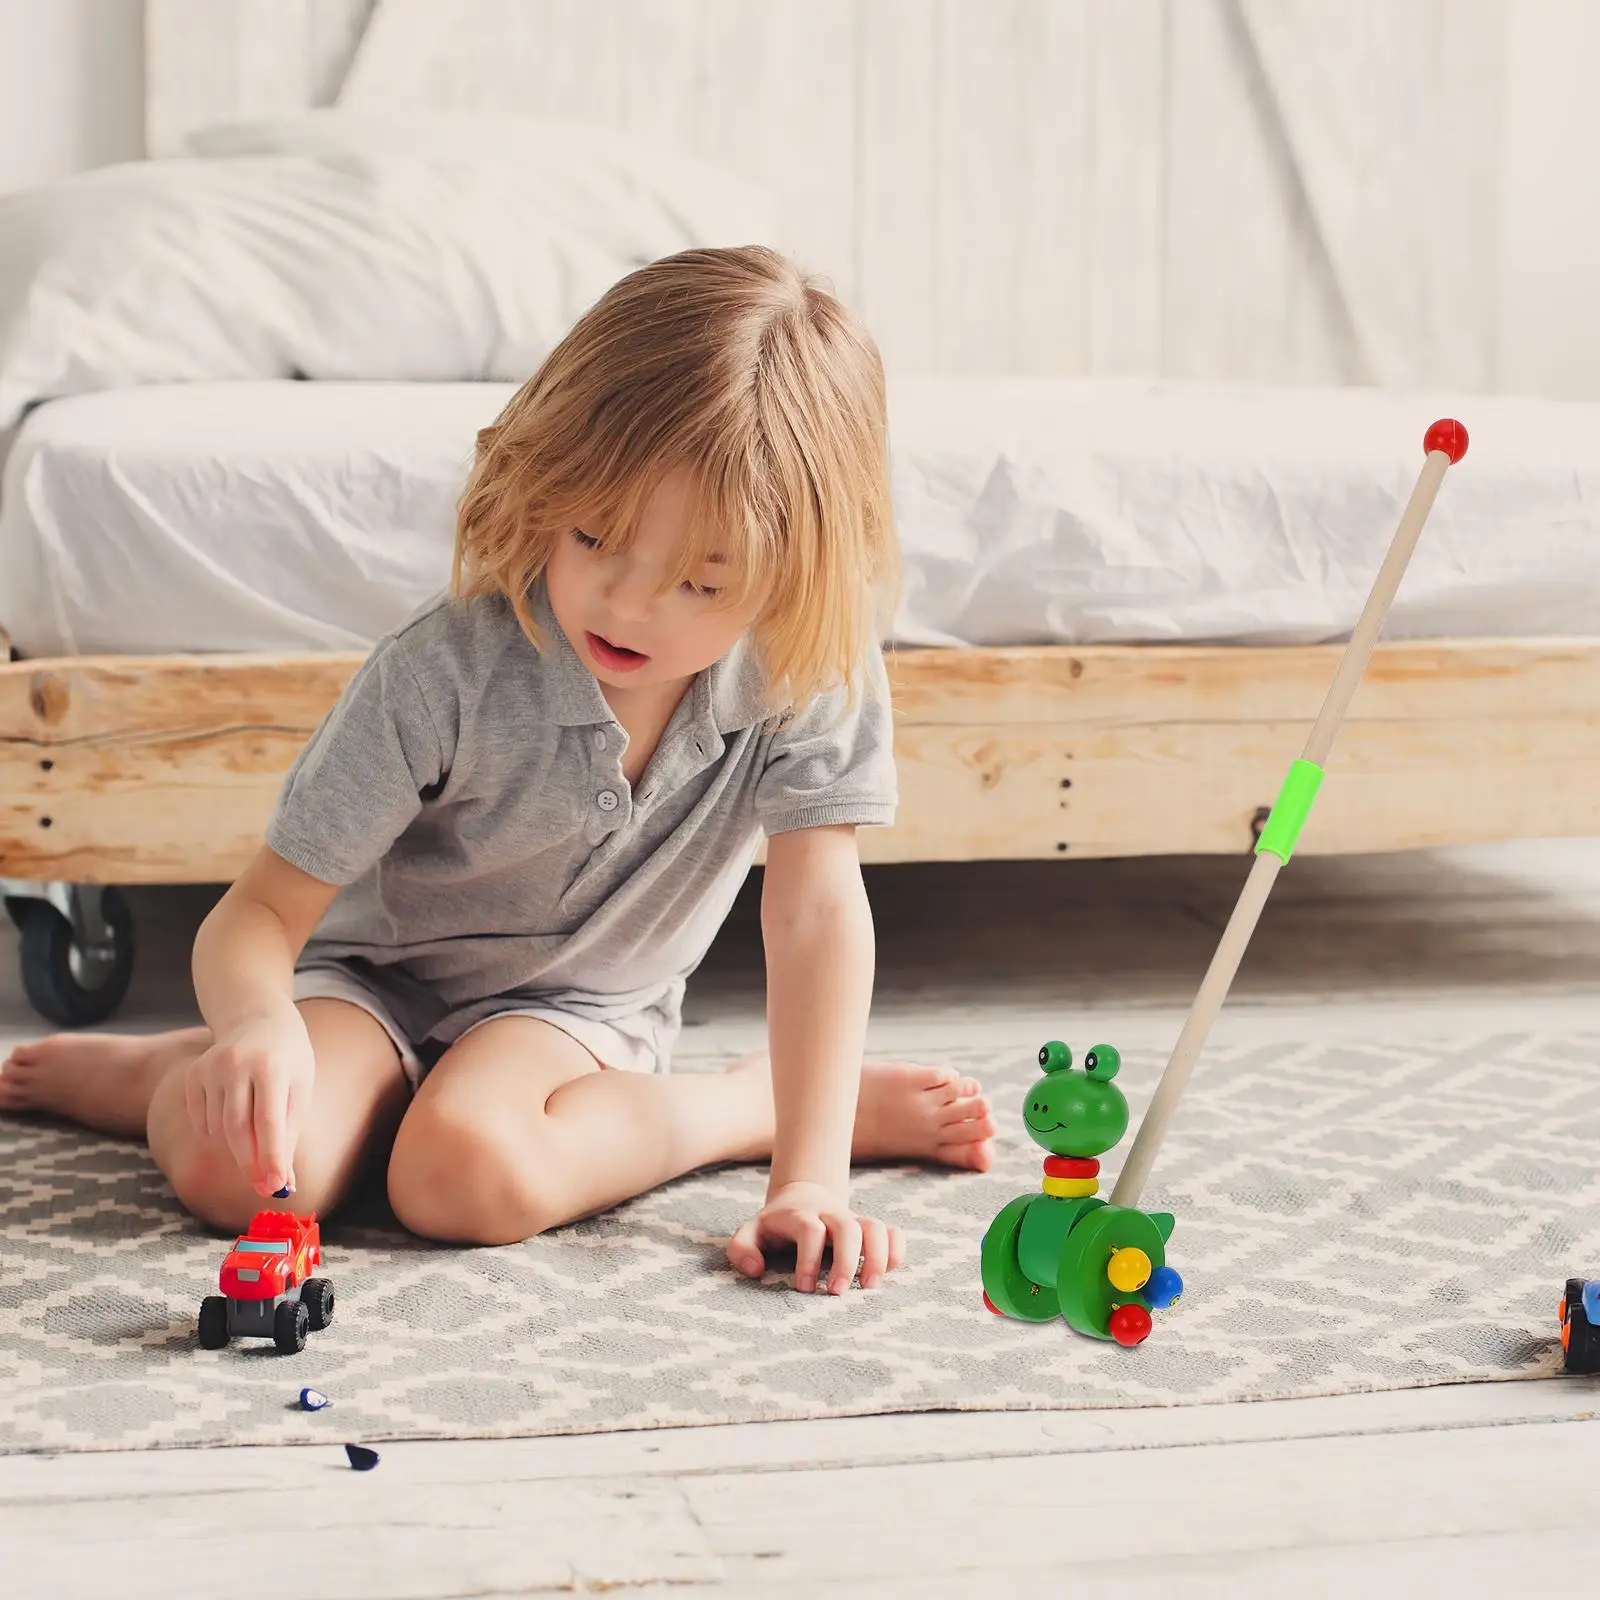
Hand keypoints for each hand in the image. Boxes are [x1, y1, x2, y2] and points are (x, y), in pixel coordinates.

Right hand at [184, 1008, 314, 1197]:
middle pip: (237, 1129)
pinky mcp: (193, 1074)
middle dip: (250, 1163)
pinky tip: (234, 1113)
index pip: (268, 1120)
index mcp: (271, 1065)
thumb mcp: (299, 1089)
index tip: (275, 1186)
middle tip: (263, 1186)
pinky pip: (202, 1121)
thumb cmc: (288, 1061)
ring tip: (257, 1132)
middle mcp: (236, 1064)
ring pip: (218, 1129)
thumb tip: (284, 1183)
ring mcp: (210, 1067)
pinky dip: (218, 1132)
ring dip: (238, 1145)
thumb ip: (289, 1134)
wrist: (258, 1020)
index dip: (270, 1156)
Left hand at [726, 1180, 905, 1293]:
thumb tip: (756, 1270)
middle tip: (837, 1293)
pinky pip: (893, 1231)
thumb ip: (742, 1249)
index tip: (803, 1288)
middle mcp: (830, 1215)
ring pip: (875, 1226)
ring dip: (878, 1257)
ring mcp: (853, 1219)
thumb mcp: (750, 1232)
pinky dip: (896, 1250)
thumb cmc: (775, 1226)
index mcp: (800, 1215)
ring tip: (869, 1287)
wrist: (802, 1196)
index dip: (808, 1260)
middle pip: (847, 1227)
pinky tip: (889, 1272)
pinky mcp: (869, 1228)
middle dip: (846, 1261)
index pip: (810, 1230)